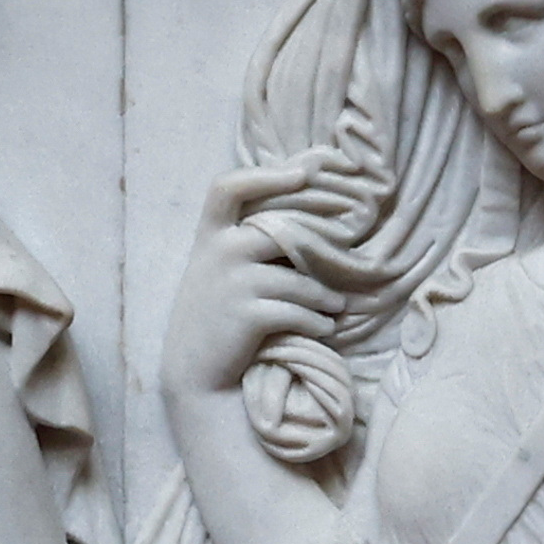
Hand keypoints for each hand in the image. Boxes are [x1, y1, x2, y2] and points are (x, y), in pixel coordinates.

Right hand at [164, 148, 368, 393]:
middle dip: (324, 242)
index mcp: (210, 236)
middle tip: (351, 250)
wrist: (193, 370)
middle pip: (283, 230)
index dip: (266, 175)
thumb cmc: (215, 313)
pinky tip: (324, 327)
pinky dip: (317, 321)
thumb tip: (299, 210)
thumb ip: (242, 239)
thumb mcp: (217, 268)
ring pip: (299, 279)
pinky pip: (299, 310)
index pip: (228, 187)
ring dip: (326, 296)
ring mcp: (232, 283)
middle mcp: (219, 252)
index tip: (305, 172)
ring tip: (337, 306)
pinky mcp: (247, 315)